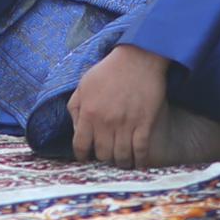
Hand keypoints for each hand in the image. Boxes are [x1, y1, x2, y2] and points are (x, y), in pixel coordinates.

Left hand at [67, 44, 172, 164]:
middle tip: (107, 156)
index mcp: (88, 112)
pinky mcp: (145, 122)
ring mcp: (126, 123)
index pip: (80, 145)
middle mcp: (106, 121)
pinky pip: (141, 150)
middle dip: (103, 158)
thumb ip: (75, 107)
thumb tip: (75, 129)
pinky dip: (140, 160)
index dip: (83, 155)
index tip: (87, 157)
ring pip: (121, 156)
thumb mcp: (84, 84)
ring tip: (123, 161)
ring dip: (121, 162)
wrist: (139, 57)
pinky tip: (139, 162)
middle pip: (102, 154)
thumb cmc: (110, 70)